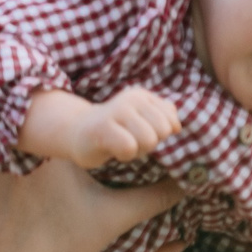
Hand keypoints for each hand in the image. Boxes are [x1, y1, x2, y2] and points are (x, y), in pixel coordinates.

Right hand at [64, 87, 181, 166]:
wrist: (75, 131)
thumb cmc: (114, 129)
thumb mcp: (141, 118)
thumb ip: (163, 116)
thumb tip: (176, 125)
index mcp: (143, 96)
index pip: (172, 121)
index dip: (160, 134)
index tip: (141, 133)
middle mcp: (131, 99)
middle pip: (162, 131)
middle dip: (150, 143)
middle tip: (130, 140)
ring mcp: (116, 112)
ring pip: (149, 140)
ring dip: (137, 150)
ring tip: (121, 144)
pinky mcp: (102, 129)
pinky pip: (129, 148)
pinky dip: (124, 155)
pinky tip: (112, 150)